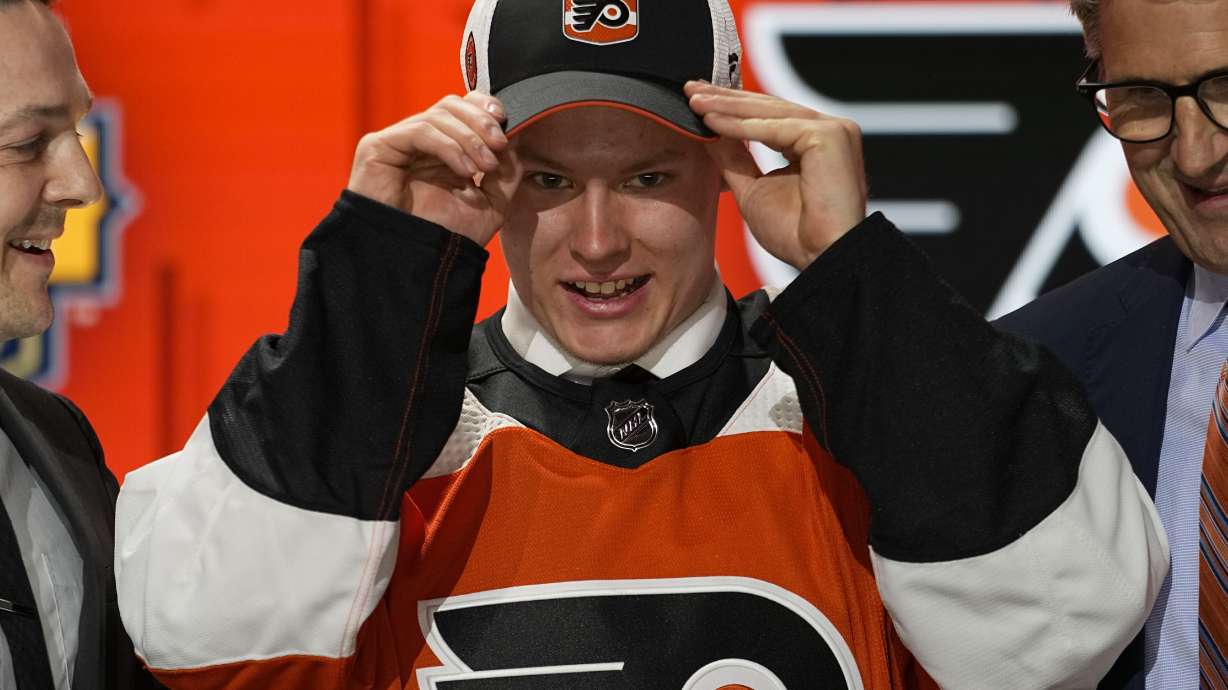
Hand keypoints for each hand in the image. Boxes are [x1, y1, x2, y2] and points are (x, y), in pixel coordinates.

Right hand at [346, 92, 520, 245]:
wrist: (417, 265)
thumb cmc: (448, 237)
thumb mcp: (491, 203)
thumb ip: (507, 171)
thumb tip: (519, 135)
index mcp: (443, 149)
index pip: (461, 108)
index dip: (483, 107)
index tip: (506, 120)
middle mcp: (419, 142)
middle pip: (451, 105)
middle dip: (480, 121)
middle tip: (500, 145)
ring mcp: (397, 143)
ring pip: (438, 116)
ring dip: (469, 138)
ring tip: (484, 167)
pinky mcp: (378, 148)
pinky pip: (420, 132)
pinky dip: (448, 146)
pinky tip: (464, 170)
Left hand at [685, 81, 867, 269]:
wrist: (821, 258)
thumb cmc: (796, 234)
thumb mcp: (753, 189)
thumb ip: (734, 159)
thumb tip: (709, 131)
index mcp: (815, 142)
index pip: (769, 116)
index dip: (732, 107)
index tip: (698, 102)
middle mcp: (829, 130)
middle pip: (769, 108)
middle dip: (726, 99)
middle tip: (690, 90)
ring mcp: (834, 130)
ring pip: (771, 112)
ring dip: (729, 107)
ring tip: (695, 102)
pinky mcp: (831, 136)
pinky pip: (776, 128)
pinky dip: (742, 126)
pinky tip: (712, 121)